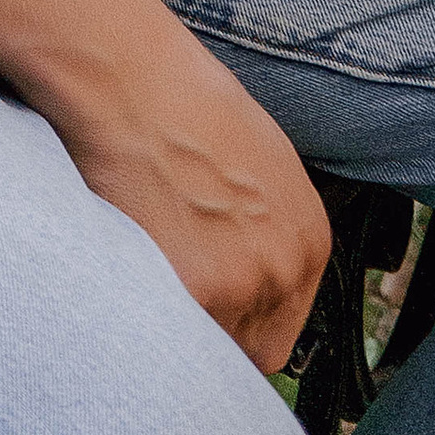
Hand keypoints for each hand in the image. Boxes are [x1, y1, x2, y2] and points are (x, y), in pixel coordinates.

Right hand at [51, 17, 330, 372]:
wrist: (134, 82)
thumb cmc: (182, 107)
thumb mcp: (258, 168)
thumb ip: (265, 232)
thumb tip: (245, 278)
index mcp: (308, 240)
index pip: (283, 329)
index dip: (239, 325)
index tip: (208, 314)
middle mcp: (287, 268)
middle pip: (251, 351)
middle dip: (212, 335)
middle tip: (173, 298)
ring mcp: (245, 285)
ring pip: (205, 349)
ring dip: (175, 326)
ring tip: (144, 272)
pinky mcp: (196, 293)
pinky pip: (169, 338)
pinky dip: (144, 315)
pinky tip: (126, 265)